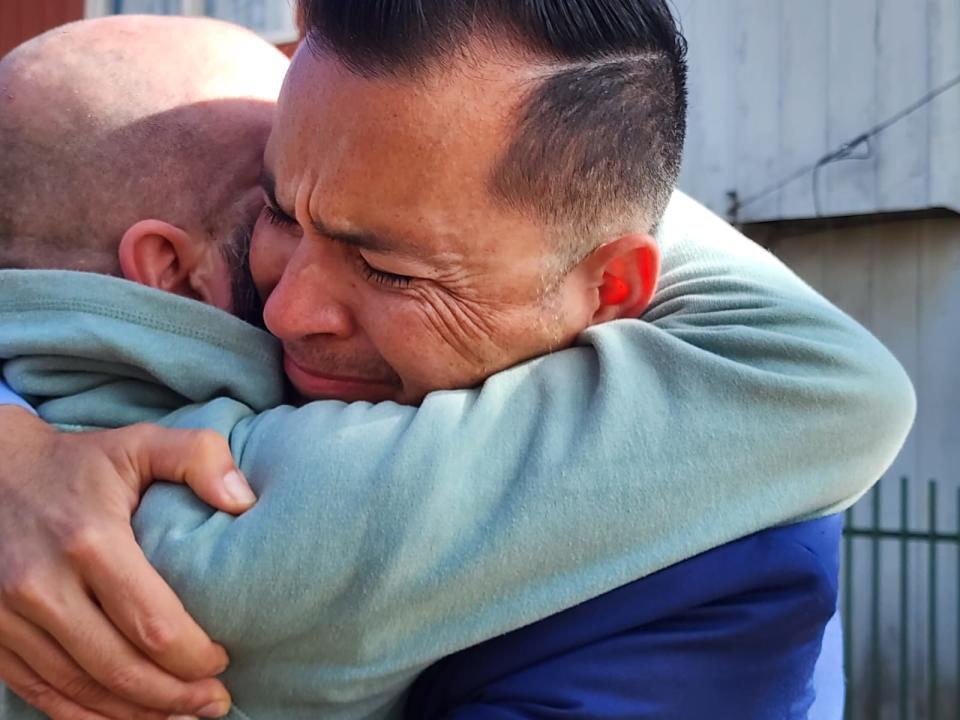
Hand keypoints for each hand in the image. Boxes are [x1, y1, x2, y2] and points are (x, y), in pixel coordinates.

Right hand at [0, 406, 255, 718]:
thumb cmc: (80, 463)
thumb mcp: (141, 443)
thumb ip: (199, 457)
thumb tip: (244, 501)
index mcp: (89, 541)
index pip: (152, 624)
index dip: (194, 655)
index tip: (223, 658)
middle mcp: (42, 586)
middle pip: (119, 668)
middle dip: (175, 695)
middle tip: (214, 701)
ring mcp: (9, 617)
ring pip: (81, 690)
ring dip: (137, 714)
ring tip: (183, 713)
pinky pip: (42, 693)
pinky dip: (88, 716)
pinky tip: (129, 718)